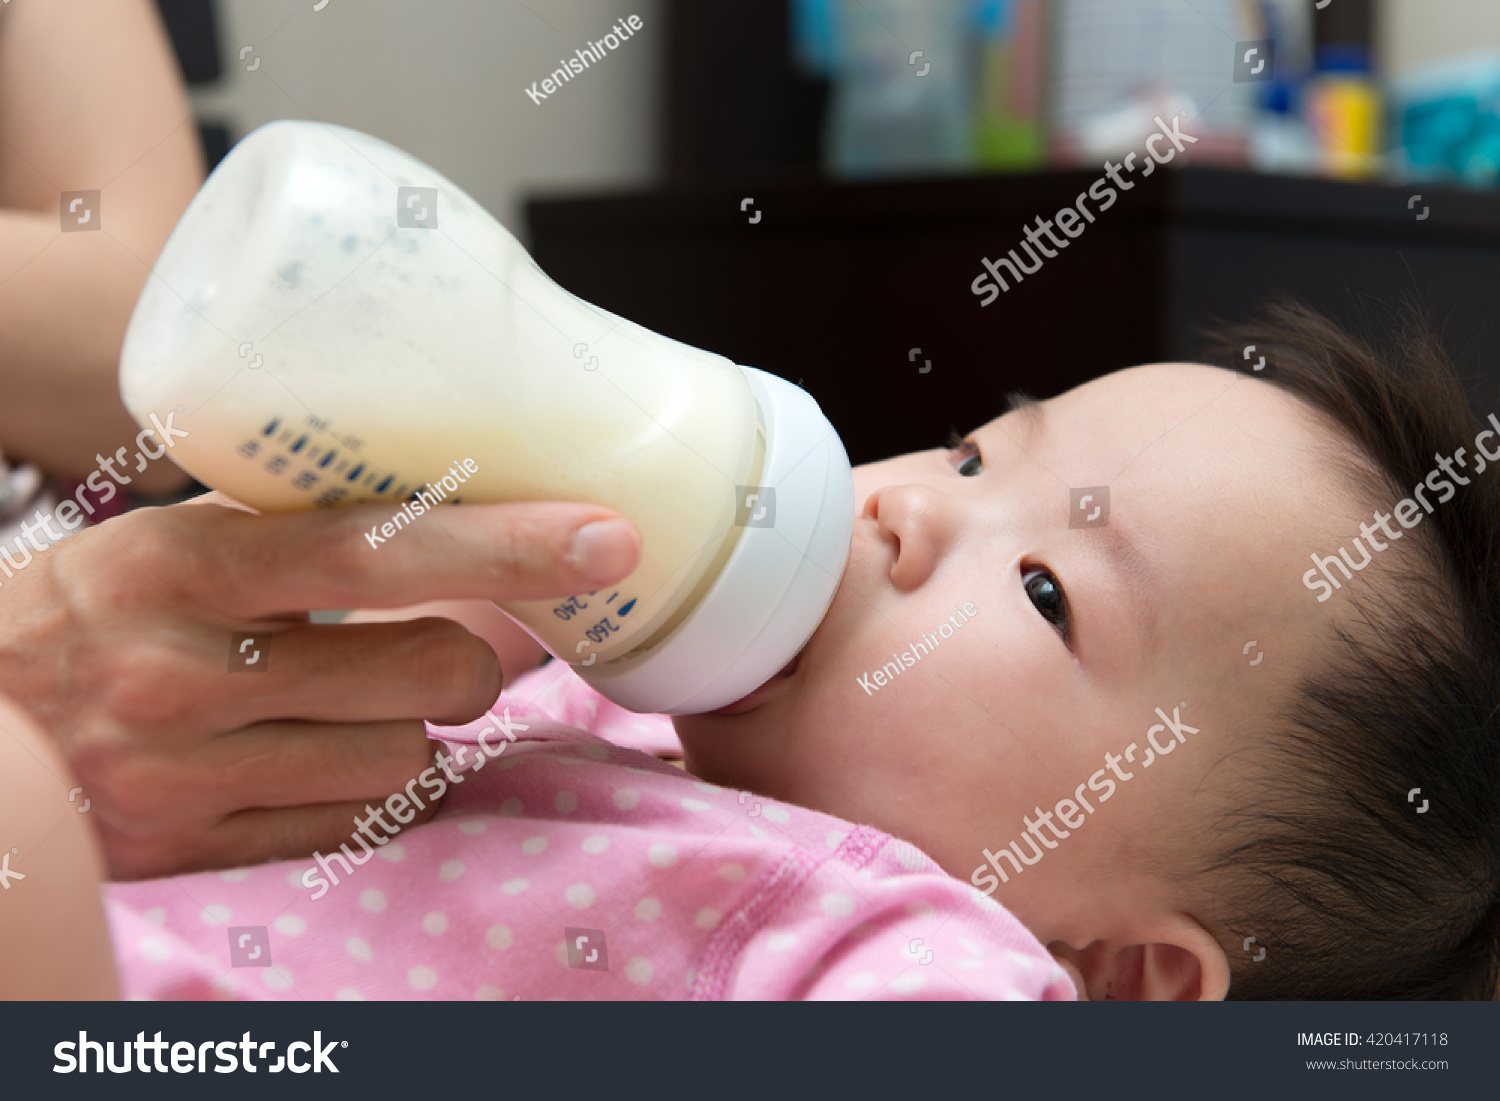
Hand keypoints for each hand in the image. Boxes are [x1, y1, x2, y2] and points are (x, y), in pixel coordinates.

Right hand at [0, 495, 639, 878]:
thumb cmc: (86, 614)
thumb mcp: (169, 545)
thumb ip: (294, 533)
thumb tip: (454, 512)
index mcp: (183, 567)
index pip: (379, 552)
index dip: (505, 547)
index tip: (607, 536)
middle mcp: (185, 674)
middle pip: (428, 674)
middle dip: (472, 661)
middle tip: (449, 646)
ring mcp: (186, 777)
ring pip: (404, 760)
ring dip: (414, 730)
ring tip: (355, 703)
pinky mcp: (193, 849)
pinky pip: (354, 824)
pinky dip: (372, 789)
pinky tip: (326, 755)